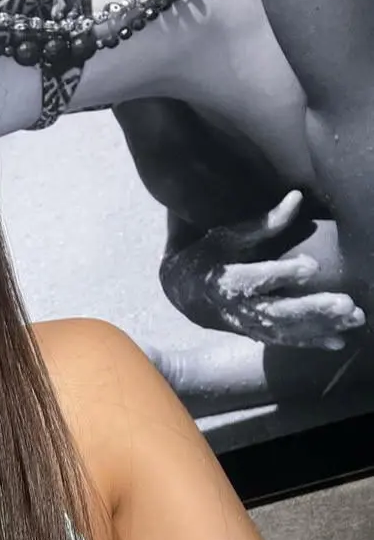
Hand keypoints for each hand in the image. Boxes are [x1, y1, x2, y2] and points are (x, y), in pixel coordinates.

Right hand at [160, 191, 366, 349]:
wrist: (184, 293)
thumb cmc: (209, 257)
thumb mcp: (227, 237)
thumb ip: (263, 223)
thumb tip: (296, 197)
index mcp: (227, 281)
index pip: (256, 279)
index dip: (283, 274)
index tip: (313, 266)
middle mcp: (237, 309)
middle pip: (277, 313)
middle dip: (312, 309)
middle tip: (344, 303)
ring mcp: (248, 326)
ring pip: (286, 331)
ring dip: (321, 326)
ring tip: (354, 317)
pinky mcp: (256, 334)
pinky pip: (286, 342)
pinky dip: (312, 342)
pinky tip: (339, 341)